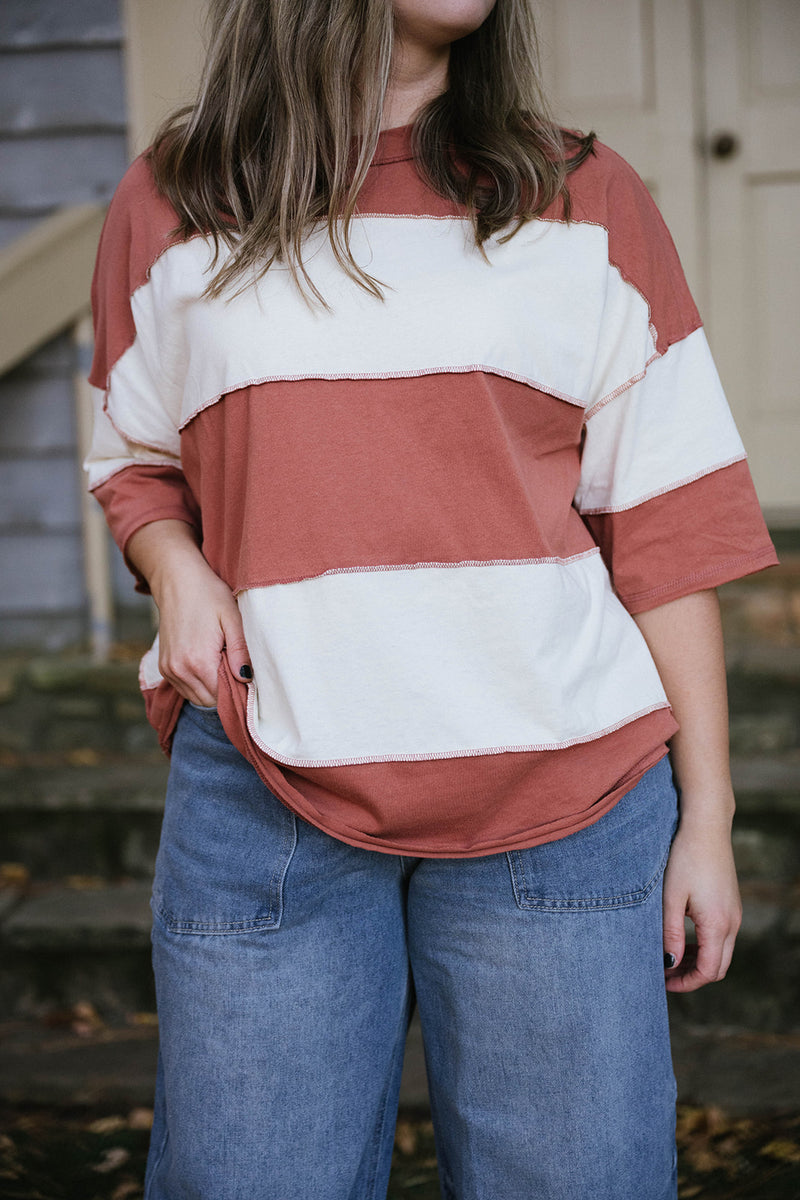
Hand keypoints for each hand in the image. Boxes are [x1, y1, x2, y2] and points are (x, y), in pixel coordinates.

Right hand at [126, 520, 251, 708]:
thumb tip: (246, 678)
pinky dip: (198, 683)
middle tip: (237, 669)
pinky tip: (208, 663)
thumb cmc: (208, 595)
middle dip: (225, 692)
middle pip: (209, 701)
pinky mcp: (164, 667)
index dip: (238, 692)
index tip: (248, 677)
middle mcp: (179, 670)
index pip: (222, 697)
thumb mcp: (232, 618)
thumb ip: (240, 651)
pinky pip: (185, 688)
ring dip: (212, 688)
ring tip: (222, 663)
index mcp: (198, 661)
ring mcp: (169, 670)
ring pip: (197, 698)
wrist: (177, 580)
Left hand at [661, 816, 741, 991]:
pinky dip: (704, 946)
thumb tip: (669, 962)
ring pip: (721, 953)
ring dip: (698, 961)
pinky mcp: (731, 904)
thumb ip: (671, 933)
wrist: (706, 827)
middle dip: (692, 976)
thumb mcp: (671, 898)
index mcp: (718, 925)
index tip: (663, 983)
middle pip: (718, 967)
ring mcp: (735, 913)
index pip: (708, 971)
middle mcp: (732, 923)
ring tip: (670, 957)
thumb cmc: (685, 859)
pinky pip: (722, 937)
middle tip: (665, 974)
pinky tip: (683, 939)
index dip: (686, 983)